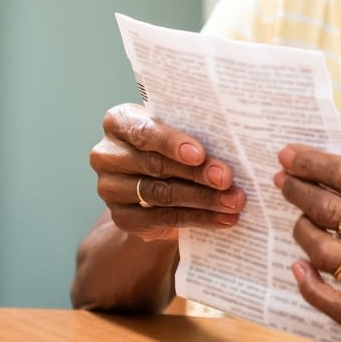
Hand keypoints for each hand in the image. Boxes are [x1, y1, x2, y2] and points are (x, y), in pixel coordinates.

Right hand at [88, 103, 242, 241]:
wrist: (154, 189)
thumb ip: (194, 134)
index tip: (199, 154)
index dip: (172, 143)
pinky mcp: (121, 217)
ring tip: (233, 201)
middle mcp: (107, 154)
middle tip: (227, 179)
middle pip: (156, 165)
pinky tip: (223, 218)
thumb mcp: (178, 133)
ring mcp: (109, 188)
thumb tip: (233, 149)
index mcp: (119, 122)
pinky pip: (163, 219)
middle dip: (197, 173)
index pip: (144, 132)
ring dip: (203, 199)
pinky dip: (198, 219)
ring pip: (161, 194)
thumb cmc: (172, 148)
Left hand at [275, 143, 340, 326]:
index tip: (287, 155)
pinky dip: (311, 288)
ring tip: (300, 219)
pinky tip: (299, 268)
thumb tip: (334, 154)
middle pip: (333, 213)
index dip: (311, 164)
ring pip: (329, 255)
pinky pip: (340, 306)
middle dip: (298, 192)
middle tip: (283, 182)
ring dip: (302, 232)